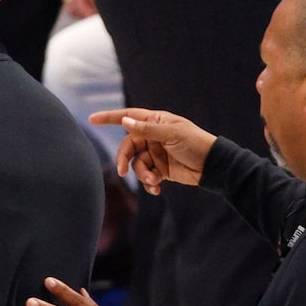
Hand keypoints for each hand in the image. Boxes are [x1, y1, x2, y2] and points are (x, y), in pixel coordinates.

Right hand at [91, 105, 214, 193]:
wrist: (213, 166)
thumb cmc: (196, 144)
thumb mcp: (172, 134)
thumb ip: (147, 129)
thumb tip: (125, 122)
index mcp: (157, 122)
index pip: (129, 117)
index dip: (110, 118)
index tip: (91, 119)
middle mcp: (153, 137)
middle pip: (128, 146)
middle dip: (125, 159)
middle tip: (123, 171)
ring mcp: (156, 154)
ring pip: (137, 164)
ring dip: (142, 174)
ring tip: (155, 180)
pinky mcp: (161, 169)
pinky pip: (146, 176)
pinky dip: (149, 184)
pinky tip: (157, 189)